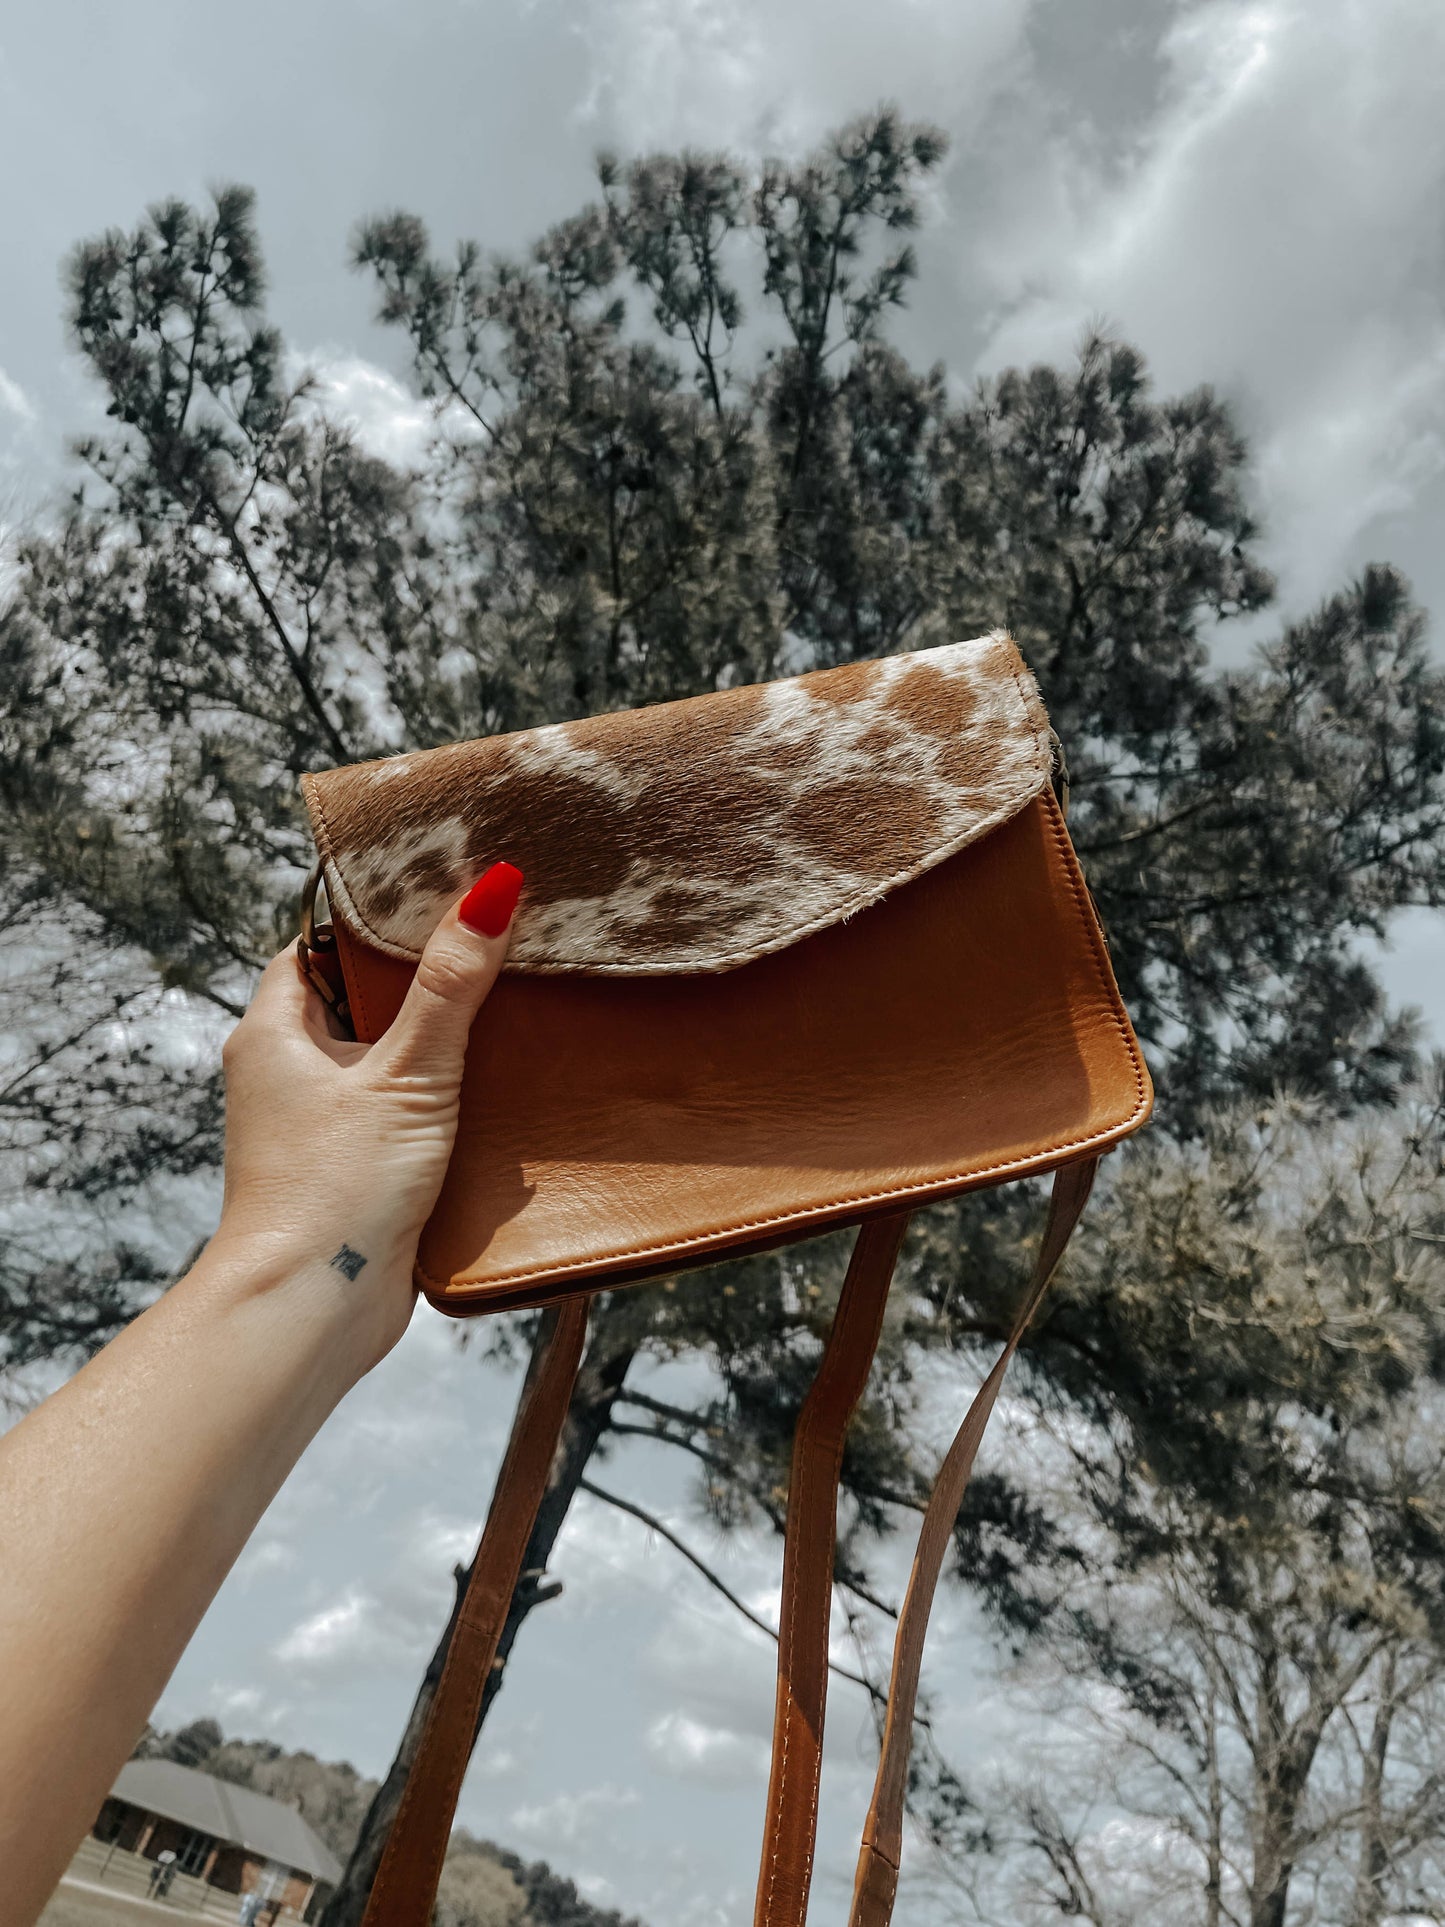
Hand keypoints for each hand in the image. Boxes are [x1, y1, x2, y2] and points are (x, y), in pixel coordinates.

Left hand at [213, 861, 523, 1373]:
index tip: (436, 895)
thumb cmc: (335, 1190)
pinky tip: (495, 1102)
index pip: (317, 947)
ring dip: (439, 1054)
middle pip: (359, 1004)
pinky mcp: (351, 1176)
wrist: (312, 1312)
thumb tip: (491, 892)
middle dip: (421, 986)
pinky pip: (400, 1121)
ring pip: (385, 1066)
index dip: (373, 921)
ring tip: (507, 1018)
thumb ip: (451, 988)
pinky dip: (442, 1109)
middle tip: (491, 949)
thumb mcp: (407, 1074)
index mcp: (273, 1034)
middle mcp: (286, 1077)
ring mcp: (317, 1130)